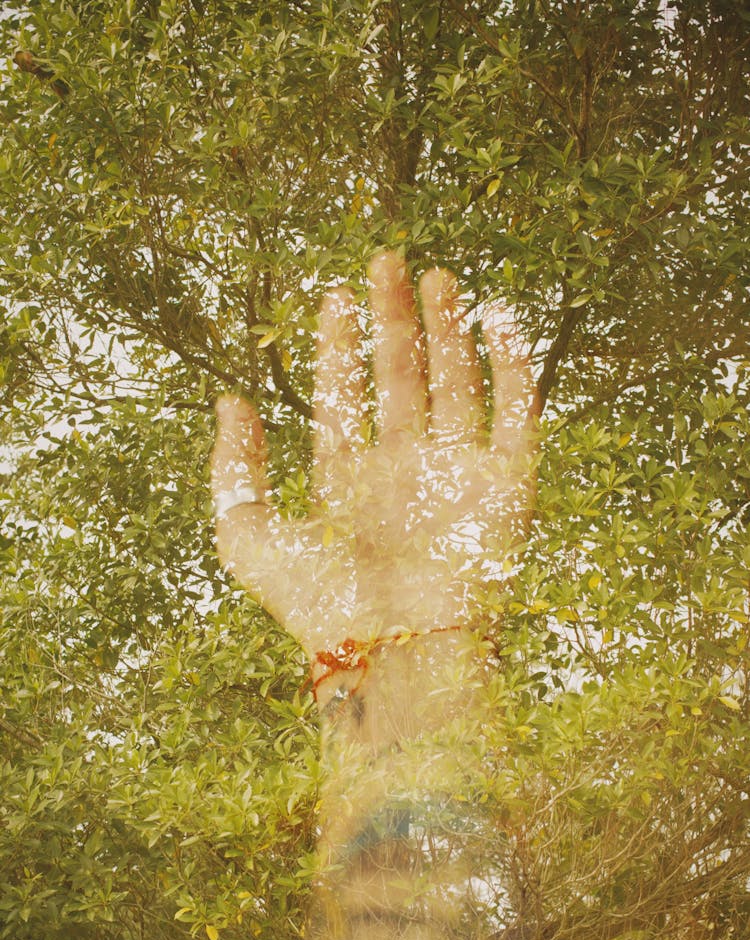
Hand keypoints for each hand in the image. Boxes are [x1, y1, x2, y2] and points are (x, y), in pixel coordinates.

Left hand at [211, 251, 533, 672]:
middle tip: (386, 262)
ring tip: (437, 277)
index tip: (332, 295)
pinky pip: (516, 413)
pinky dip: (513, 366)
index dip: (337, 346)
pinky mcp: (507, 485)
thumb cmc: (318, 606)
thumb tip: (230, 399)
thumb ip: (233, 467)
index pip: (342, 397)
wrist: (395, 654)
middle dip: (392, 320)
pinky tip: (498, 320)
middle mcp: (401, 470)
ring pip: (455, 384)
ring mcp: (455, 474)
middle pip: (398, 378)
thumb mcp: (246, 535)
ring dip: (448, 330)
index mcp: (345, 480)